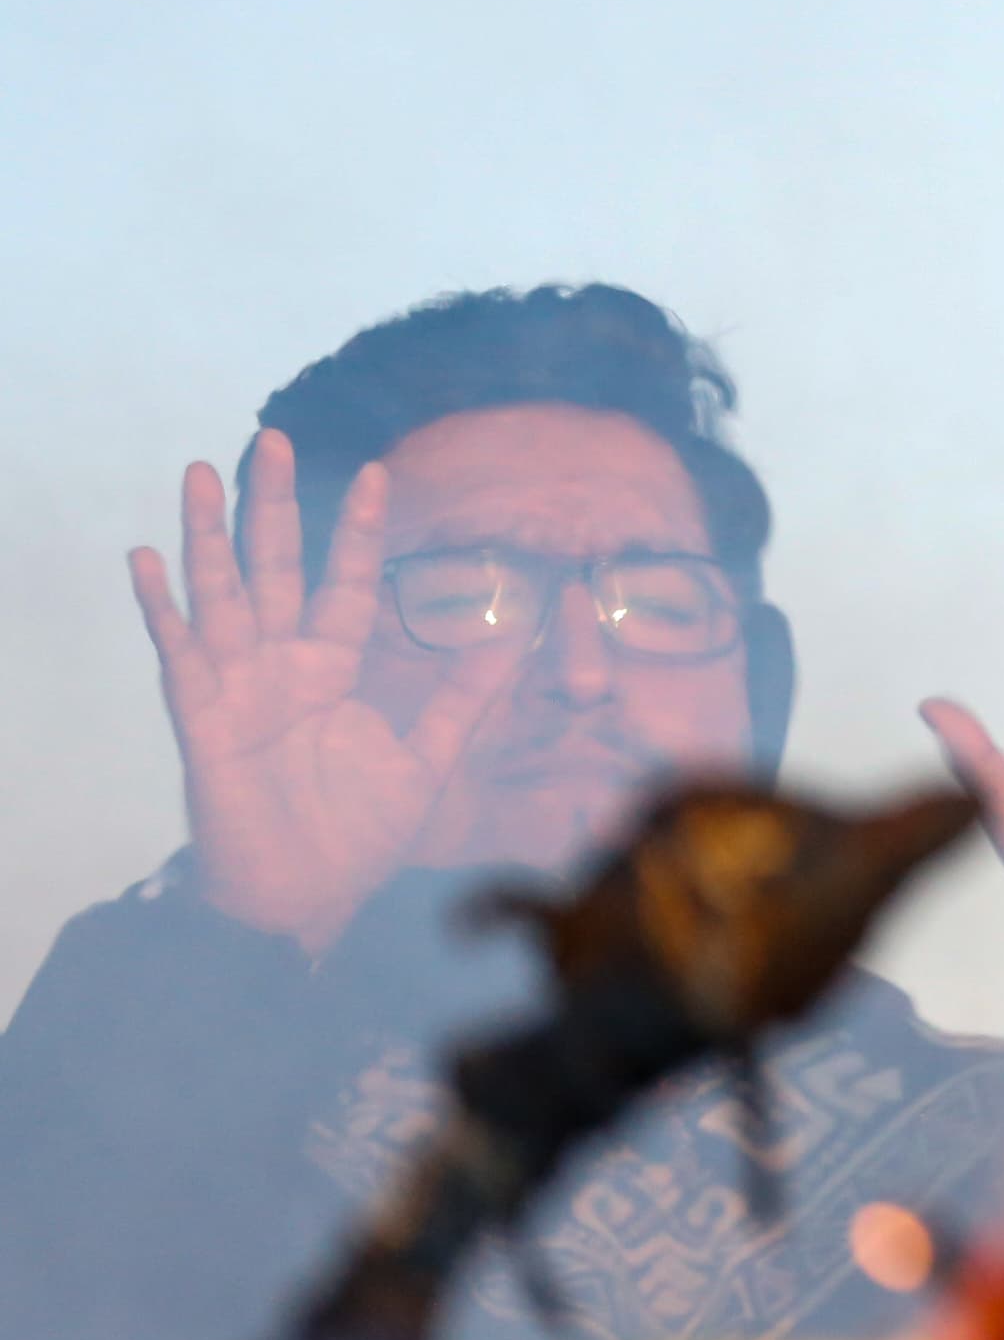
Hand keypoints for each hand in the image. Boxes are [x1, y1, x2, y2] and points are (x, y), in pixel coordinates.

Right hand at [129, 431, 524, 952]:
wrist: (309, 900)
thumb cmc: (357, 835)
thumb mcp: (429, 758)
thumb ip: (467, 697)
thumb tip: (521, 637)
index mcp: (333, 670)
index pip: (347, 584)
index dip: (359, 533)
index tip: (380, 475)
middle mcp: (282, 667)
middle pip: (275, 569)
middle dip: (272, 507)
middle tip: (269, 439)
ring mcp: (238, 688)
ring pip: (221, 594)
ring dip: (209, 535)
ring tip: (203, 473)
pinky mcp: (204, 720)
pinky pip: (180, 654)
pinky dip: (163, 608)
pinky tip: (147, 560)